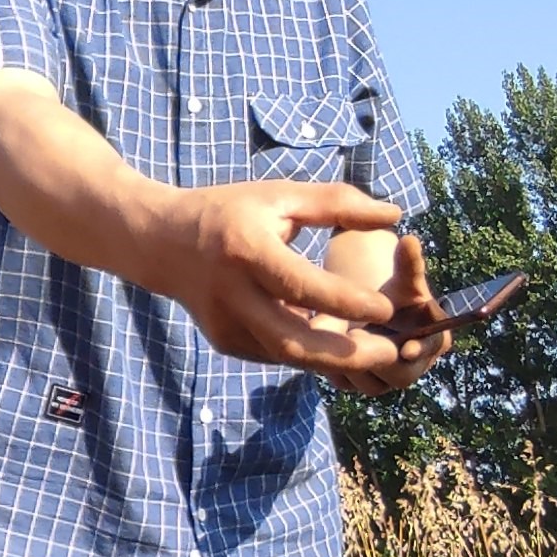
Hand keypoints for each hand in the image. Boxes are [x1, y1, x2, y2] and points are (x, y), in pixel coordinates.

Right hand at [150, 179, 424, 377]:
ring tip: (374, 351)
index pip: (301, 286)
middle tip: (391, 352)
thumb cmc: (229, 212)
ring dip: (332, 359)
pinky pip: (274, 354)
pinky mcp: (225, 342)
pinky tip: (337, 344)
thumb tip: (394, 213)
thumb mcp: (278, 196)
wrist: (162, 243)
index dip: (346, 301)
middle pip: (292, 342)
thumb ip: (336, 203)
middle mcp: (231, 294)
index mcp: (246, 251)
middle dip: (346, 354)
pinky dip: (308, 352)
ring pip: (286, 356)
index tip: (386, 308)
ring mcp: (225, 325)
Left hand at [312, 230, 454, 395]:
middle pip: (400, 376)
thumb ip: (408, 263)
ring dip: (352, 359)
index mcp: (436, 339)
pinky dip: (333, 364)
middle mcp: (415, 366)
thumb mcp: (401, 277)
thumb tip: (410, 239)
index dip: (421, 349)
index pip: (432, 348)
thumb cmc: (393, 290)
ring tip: (337, 331)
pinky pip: (346, 382)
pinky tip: (324, 341)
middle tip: (355, 333)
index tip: (406, 348)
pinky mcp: (360, 384)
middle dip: (377, 355)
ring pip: (370, 383)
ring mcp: (388, 380)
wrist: (369, 306)